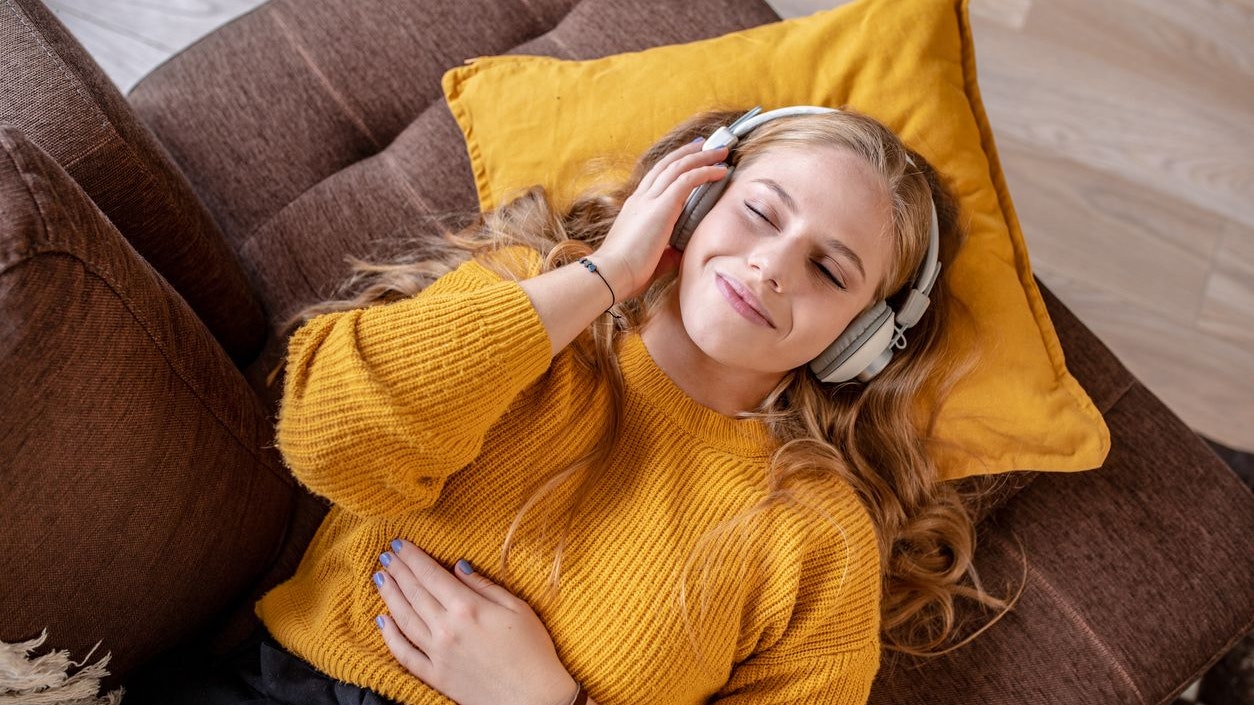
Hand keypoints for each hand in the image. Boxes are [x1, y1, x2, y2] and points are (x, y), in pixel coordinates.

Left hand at [373, 539, 577, 704]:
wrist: (534, 698)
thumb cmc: (533, 651)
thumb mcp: (517, 608)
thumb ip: (484, 585)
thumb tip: (458, 567)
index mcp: (467, 607)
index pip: (431, 574)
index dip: (413, 557)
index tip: (400, 543)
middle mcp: (447, 628)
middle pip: (414, 593)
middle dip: (398, 570)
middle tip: (387, 554)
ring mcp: (438, 654)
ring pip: (404, 618)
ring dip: (389, 595)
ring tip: (380, 577)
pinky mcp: (436, 675)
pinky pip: (405, 654)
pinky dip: (390, 636)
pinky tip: (381, 621)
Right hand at [594, 138, 728, 299]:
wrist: (611, 274)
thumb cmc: (626, 273)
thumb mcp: (650, 258)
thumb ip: (665, 252)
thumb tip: (677, 252)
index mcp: (636, 208)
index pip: (655, 178)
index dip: (672, 165)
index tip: (688, 157)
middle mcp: (641, 198)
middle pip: (667, 165)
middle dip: (688, 152)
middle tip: (705, 144)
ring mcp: (650, 200)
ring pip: (679, 167)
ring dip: (702, 157)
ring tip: (720, 152)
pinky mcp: (661, 206)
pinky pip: (687, 179)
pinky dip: (705, 172)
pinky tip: (720, 171)